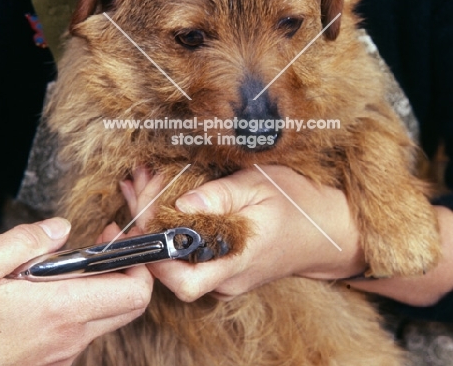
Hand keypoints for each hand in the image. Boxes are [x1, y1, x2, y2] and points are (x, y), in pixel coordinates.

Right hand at [0, 218, 152, 365]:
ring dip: (103, 288)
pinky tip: (53, 293)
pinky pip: (82, 332)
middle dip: (127, 271)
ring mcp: (61, 355)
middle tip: (104, 247)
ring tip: (73, 266)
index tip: (123, 242)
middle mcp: (69, 336)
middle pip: (129, 305)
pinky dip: (82, 307)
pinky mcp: (50, 363)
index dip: (140, 264)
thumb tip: (60, 228)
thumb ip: (27, 241)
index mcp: (60, 309)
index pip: (134, 292)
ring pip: (107, 318)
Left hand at [121, 166, 364, 301]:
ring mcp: (226, 276)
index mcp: (238, 258)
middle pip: (170, 271)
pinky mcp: (226, 269)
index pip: (183, 279)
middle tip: (135, 185)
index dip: (153, 252)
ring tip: (142, 184)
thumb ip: (221, 197)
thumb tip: (181, 204)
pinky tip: (162, 198)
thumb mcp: (260, 186)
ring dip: (154, 225)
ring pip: (178, 262)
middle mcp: (228, 277)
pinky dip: (171, 228)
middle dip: (144, 230)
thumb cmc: (296, 202)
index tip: (139, 210)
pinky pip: (190, 255)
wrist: (326, 228)